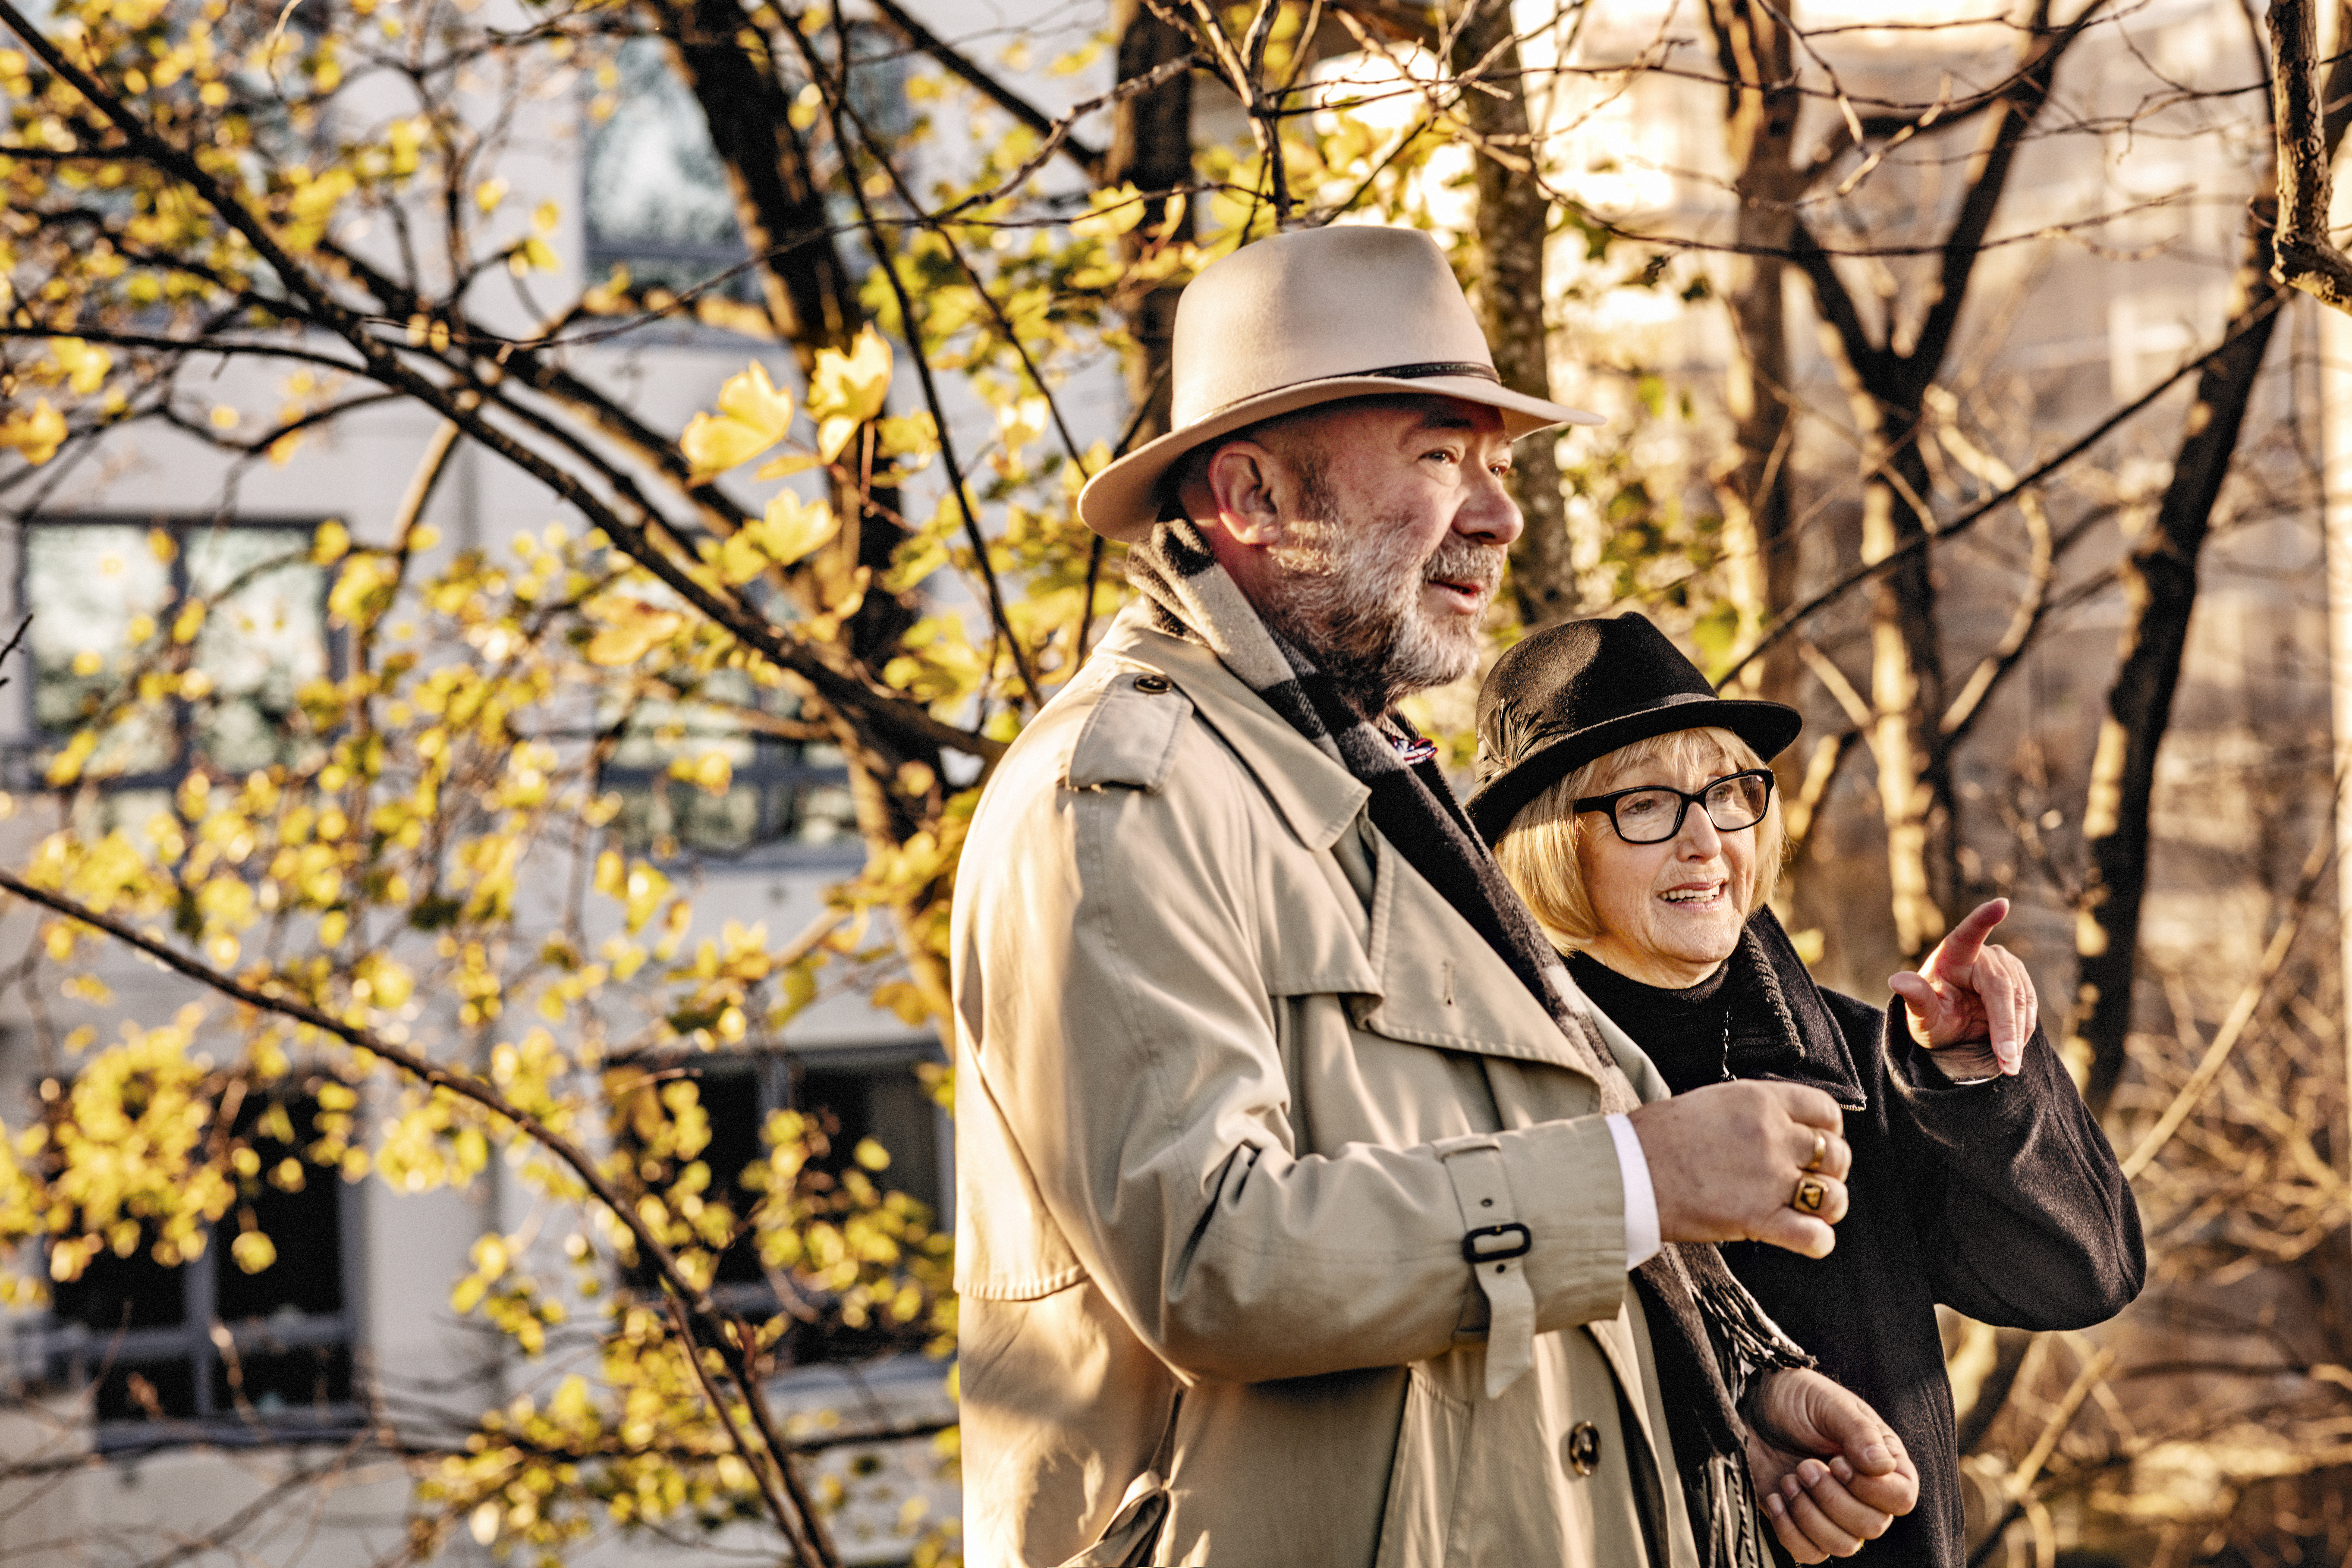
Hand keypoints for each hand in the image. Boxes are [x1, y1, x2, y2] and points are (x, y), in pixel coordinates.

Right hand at [1626, 1081, 1849, 1257]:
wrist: (1625, 1170)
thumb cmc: (1657, 1138)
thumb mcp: (1711, 1103)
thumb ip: (1752, 1114)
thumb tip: (1778, 1131)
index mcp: (1759, 1100)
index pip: (1827, 1112)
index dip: (1829, 1132)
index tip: (1816, 1145)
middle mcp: (1772, 1135)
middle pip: (1836, 1154)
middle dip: (1831, 1172)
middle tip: (1808, 1182)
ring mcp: (1768, 1178)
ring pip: (1834, 1196)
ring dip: (1827, 1207)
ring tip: (1809, 1212)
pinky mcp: (1758, 1219)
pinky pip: (1815, 1237)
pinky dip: (1817, 1242)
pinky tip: (1804, 1239)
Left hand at [1744, 1367, 1918, 1560]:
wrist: (1750, 1406)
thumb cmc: (1794, 1398)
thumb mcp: (1827, 1402)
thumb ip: (1858, 1430)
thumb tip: (1882, 1465)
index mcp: (1881, 1462)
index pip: (1902, 1498)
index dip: (1871, 1488)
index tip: (1837, 1461)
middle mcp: (1865, 1493)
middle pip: (1873, 1526)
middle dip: (1832, 1497)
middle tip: (1805, 1465)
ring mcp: (1833, 1512)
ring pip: (1843, 1545)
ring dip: (1810, 1514)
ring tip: (1790, 1478)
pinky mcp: (1802, 1523)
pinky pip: (1809, 1553)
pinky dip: (1789, 1531)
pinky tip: (1776, 1498)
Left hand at [1889, 897, 2037, 1078]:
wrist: (1951, 1027)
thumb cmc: (1932, 1017)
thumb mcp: (1921, 1017)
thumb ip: (1915, 999)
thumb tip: (1896, 980)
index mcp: (1952, 954)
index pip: (1968, 933)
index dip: (1983, 918)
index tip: (2001, 904)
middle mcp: (1982, 955)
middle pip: (2002, 988)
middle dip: (2005, 1028)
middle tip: (2007, 1062)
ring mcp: (2005, 966)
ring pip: (2020, 1001)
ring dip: (2016, 1035)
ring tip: (2008, 1065)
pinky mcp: (2020, 980)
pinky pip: (2028, 1008)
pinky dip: (2022, 1032)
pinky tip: (2012, 1049)